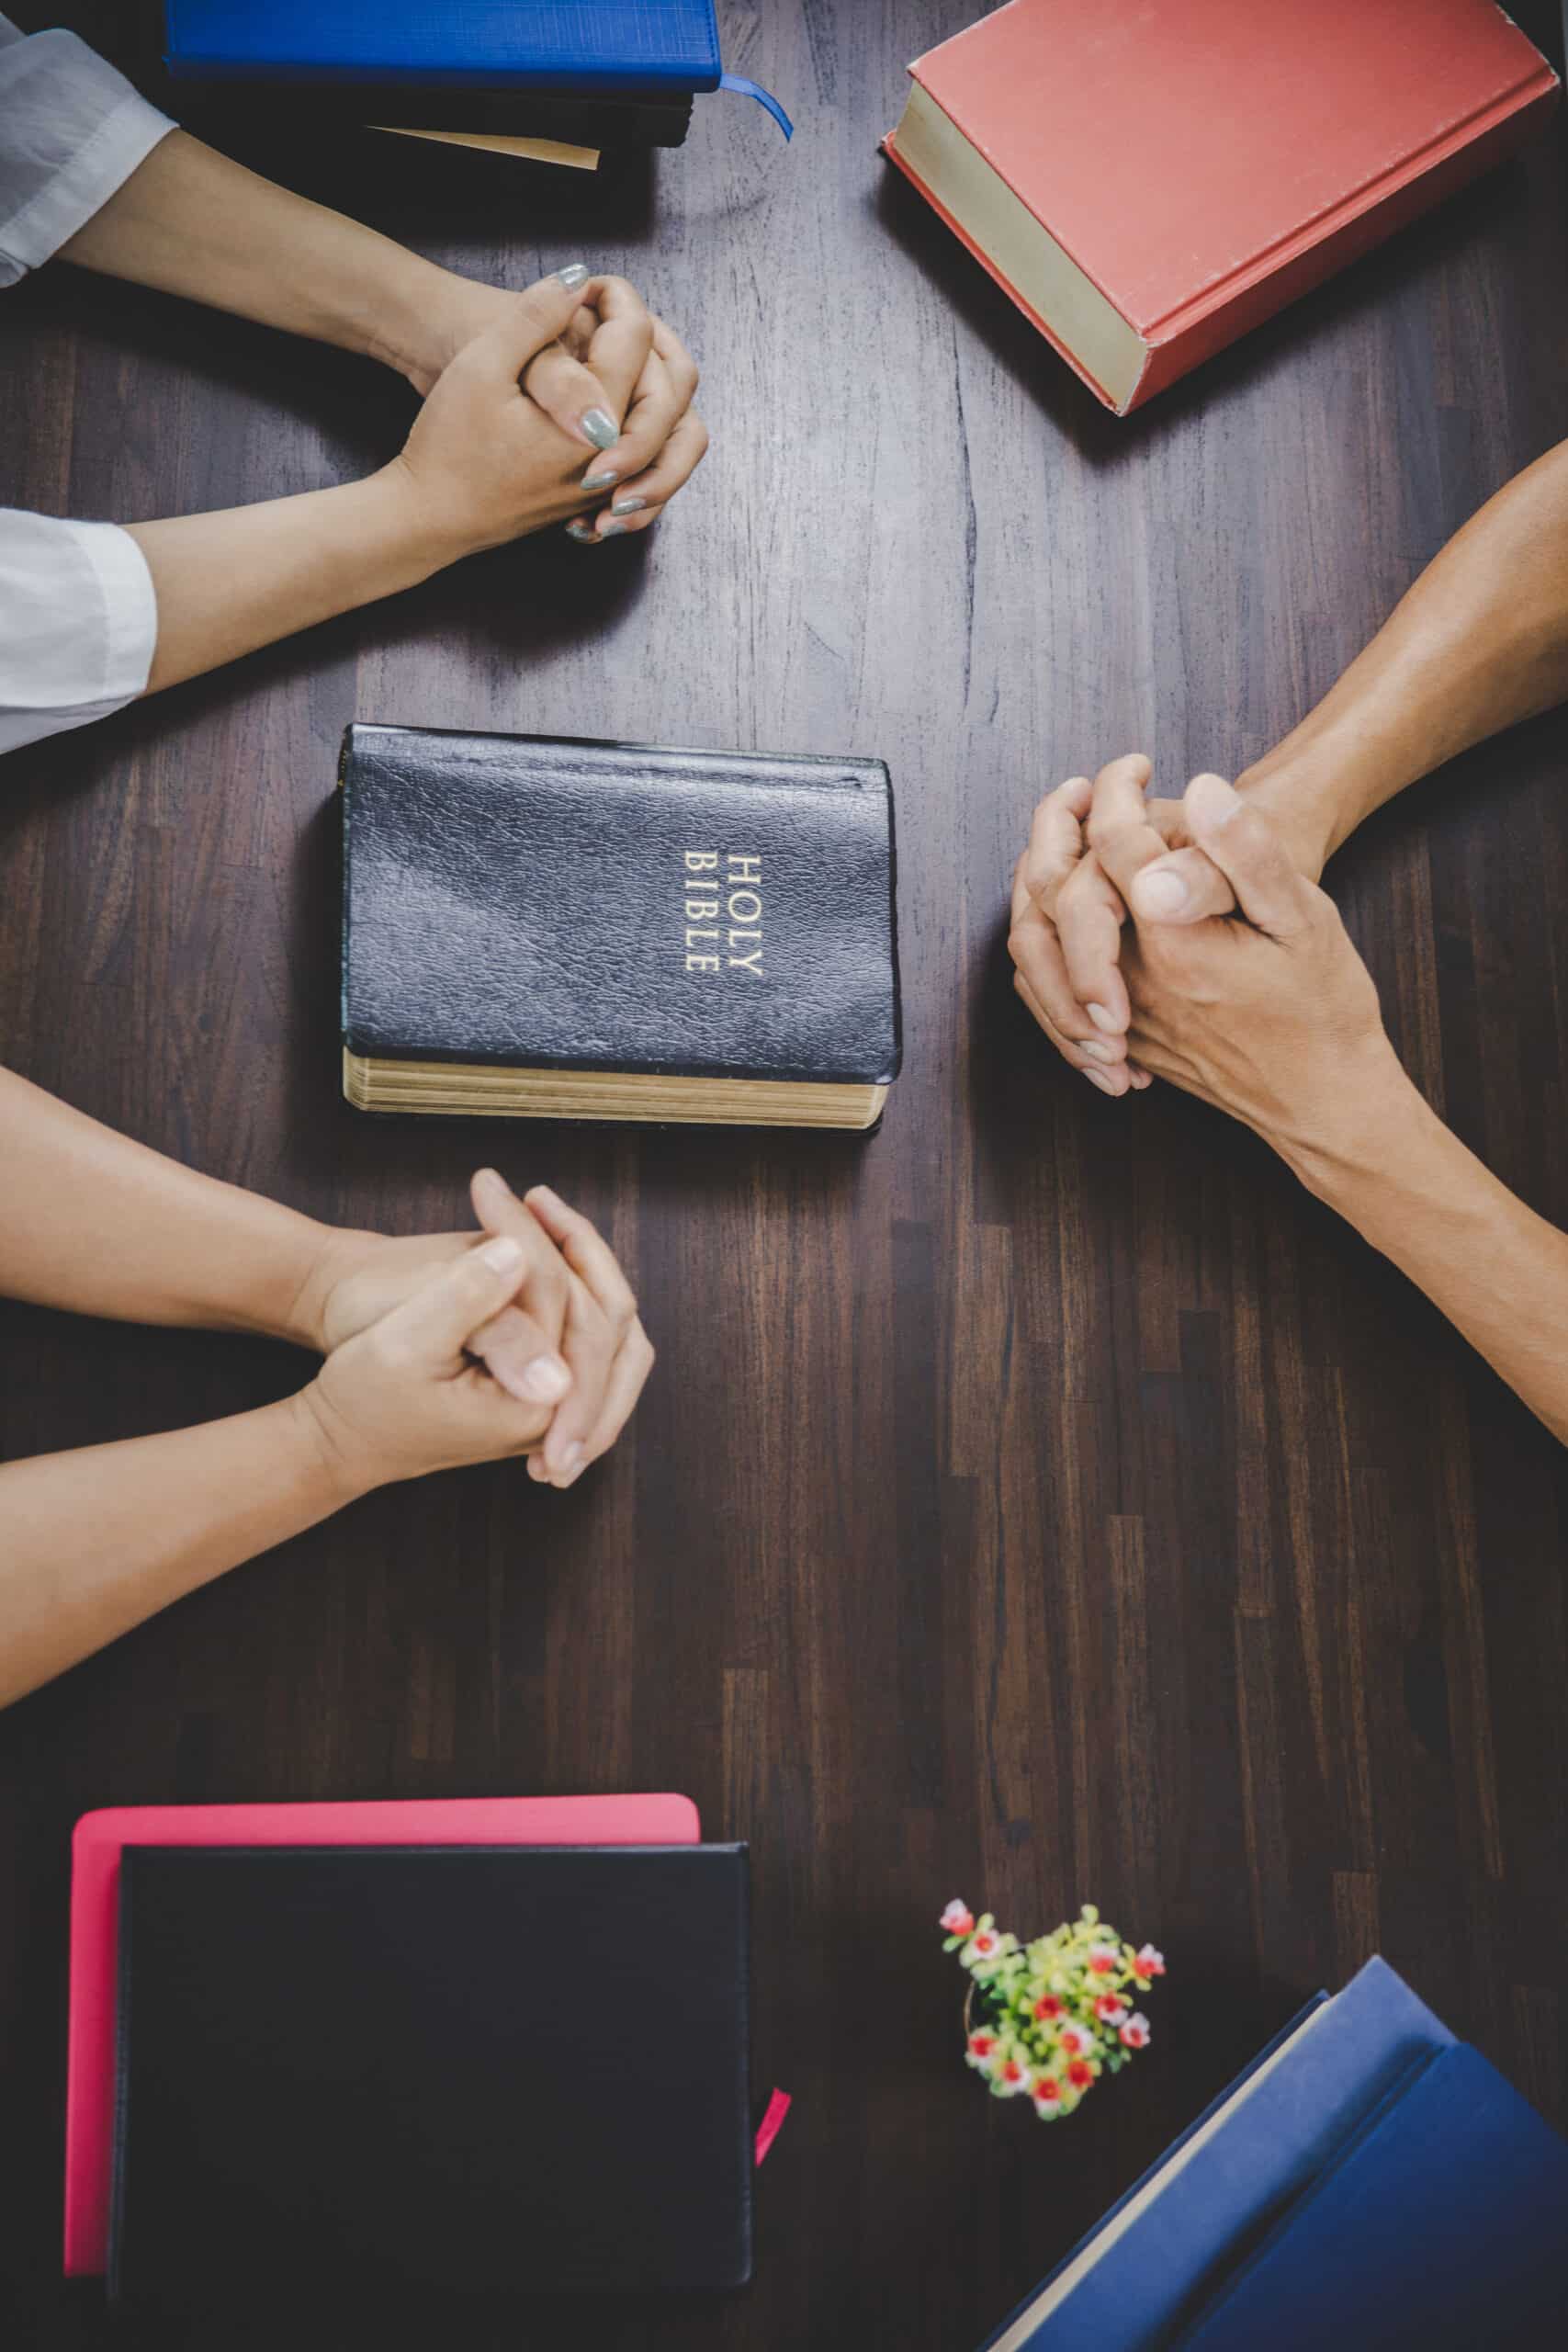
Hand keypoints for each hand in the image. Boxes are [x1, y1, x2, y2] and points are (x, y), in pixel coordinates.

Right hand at [300, 1169, 653, 1487]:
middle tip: (527, 1193)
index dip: (533, 1238)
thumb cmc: (362, 1393)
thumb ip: (468, 1301)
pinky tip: (531, 1245)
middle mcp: (560, 1409)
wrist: (340, 1432)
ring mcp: (555, 1399)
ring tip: (535, 1208)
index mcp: (537, 1407)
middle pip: (608, 1315)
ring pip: (604, 1317)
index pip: (573, 1308)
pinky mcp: (541, 1382)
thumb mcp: (404, 1342)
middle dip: (573, 1242)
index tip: (488, 1188)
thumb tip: (521, 1256)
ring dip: (579, 1259)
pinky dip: (569, 1280)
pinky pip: (580, 1326)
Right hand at [384, 267, 705, 546]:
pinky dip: (648, 421)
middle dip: (649, 334)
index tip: (586, 286)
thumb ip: (533, 319)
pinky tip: (619, 395)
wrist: (431, 516)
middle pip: (674, 387)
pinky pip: (652, 459)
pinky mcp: (599, 496)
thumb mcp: (482, 366)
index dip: (617, 297)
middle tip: (612, 311)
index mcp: (594, 423)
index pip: (636, 340)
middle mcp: (616, 459)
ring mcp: (612, 483)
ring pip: (675, 430)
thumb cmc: (449, 446)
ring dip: (659, 378)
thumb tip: (575, 281)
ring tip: (625, 345)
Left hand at [1009, 754, 1330, 1094]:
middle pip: (1054, 888)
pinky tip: (1064, 911)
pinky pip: (1042, 989)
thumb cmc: (1323, 1008)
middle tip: (1084, 788)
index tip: (1137, 767)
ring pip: (1034, 940)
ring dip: (1037, 879)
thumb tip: (1203, 789)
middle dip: (1057, 825)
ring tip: (1066, 838)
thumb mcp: (1303, 918)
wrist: (1323, 1099)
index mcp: (1175, 943)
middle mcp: (1130, 982)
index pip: (1115, 843)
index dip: (1118, 790)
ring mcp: (1115, 1016)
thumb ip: (1248, 854)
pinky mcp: (1114, 1040)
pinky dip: (1039, 940)